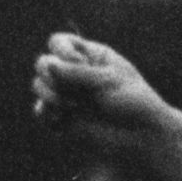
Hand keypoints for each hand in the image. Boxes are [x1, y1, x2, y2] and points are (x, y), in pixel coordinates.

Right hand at [29, 32, 171, 135]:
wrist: (142, 137)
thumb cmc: (133, 103)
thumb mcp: (108, 80)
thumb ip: (76, 72)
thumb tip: (47, 64)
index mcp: (89, 56)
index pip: (57, 42)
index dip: (62, 52)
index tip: (83, 67)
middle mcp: (75, 73)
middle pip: (43, 63)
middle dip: (54, 76)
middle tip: (78, 93)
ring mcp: (68, 96)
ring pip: (39, 85)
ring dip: (50, 95)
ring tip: (73, 107)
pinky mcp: (64, 119)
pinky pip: (41, 111)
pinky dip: (46, 113)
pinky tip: (62, 119)